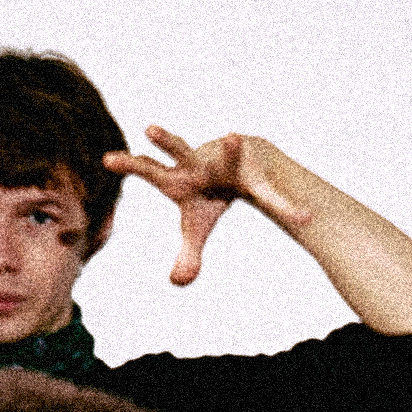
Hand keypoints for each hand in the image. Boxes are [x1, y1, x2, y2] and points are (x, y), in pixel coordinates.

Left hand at [101, 126, 310, 286]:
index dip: (130, 163)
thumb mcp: (197, 227)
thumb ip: (187, 254)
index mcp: (179, 178)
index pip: (149, 169)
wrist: (244, 168)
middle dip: (166, 141)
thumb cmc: (211, 198)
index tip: (108, 158)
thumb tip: (176, 283)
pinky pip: (270, 194)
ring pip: (228, 155)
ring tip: (232, 137)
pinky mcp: (255, 172)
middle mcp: (199, 163)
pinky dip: (286, 208)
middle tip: (149, 128)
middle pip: (178, 150)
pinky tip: (303, 218)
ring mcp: (227, 161)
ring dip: (231, 149)